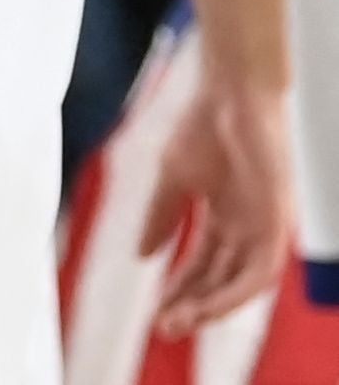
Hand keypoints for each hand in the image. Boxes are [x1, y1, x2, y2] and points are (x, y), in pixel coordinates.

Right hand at [140, 66, 293, 335]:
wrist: (231, 91)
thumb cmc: (203, 125)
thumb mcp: (172, 179)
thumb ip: (160, 217)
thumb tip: (142, 256)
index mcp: (223, 215)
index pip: (201, 263)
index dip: (178, 287)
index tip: (155, 311)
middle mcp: (246, 226)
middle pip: (220, 279)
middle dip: (192, 304)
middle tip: (164, 328)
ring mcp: (264, 224)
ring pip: (242, 283)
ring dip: (213, 307)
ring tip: (182, 321)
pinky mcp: (277, 220)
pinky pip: (261, 270)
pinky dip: (236, 291)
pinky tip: (211, 304)